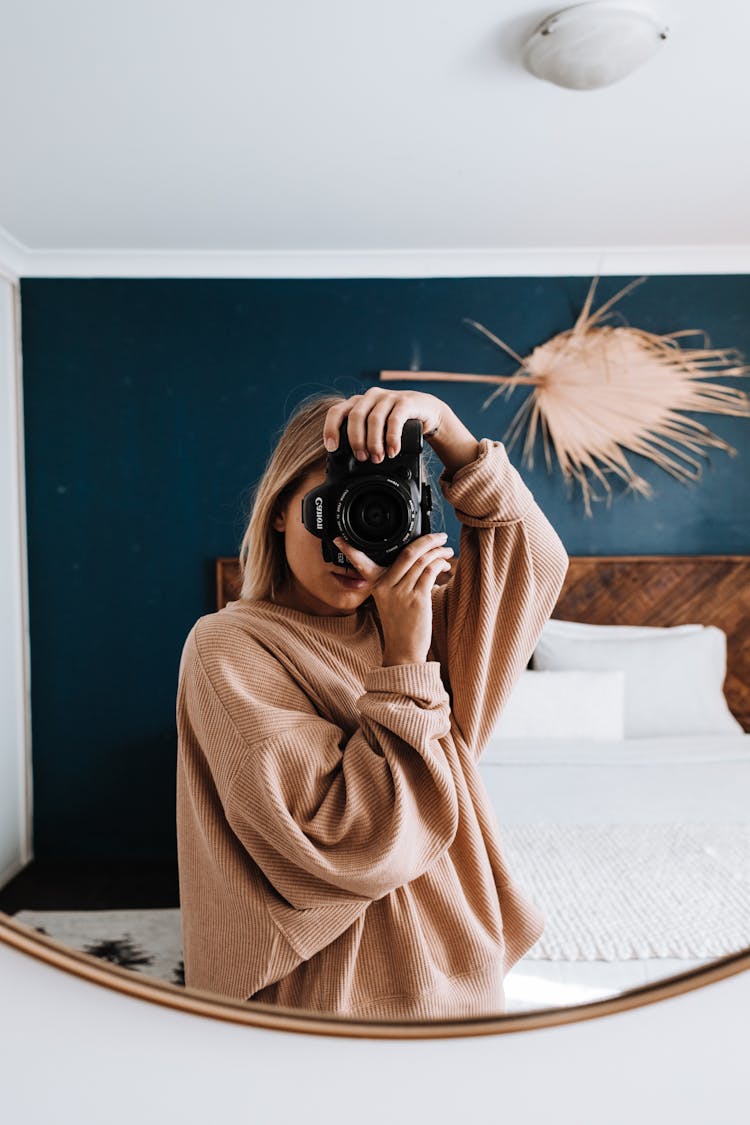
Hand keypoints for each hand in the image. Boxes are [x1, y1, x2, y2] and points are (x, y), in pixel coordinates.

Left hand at [323, 388, 443, 462]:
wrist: (426, 410)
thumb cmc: (397, 420)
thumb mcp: (376, 427)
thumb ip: (362, 436)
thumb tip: (348, 464)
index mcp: (358, 402)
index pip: (337, 411)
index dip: (331, 429)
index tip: (332, 448)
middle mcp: (371, 397)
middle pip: (355, 416)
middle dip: (356, 440)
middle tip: (362, 458)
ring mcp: (388, 397)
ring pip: (374, 419)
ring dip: (374, 442)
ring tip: (377, 458)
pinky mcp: (405, 402)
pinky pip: (395, 420)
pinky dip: (392, 438)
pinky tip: (392, 450)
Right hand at [333, 532, 453, 665]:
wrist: (404, 650)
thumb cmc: (400, 625)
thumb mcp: (390, 600)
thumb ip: (397, 580)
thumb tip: (418, 559)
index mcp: (376, 585)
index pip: (361, 562)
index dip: (350, 549)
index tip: (339, 538)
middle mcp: (386, 586)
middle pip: (407, 552)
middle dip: (427, 539)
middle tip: (439, 536)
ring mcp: (401, 592)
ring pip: (421, 560)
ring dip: (438, 552)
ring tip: (446, 551)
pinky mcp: (417, 599)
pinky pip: (429, 571)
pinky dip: (440, 564)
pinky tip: (444, 564)